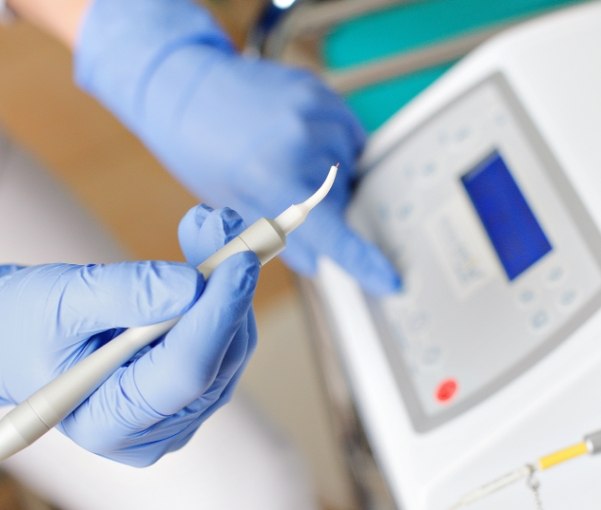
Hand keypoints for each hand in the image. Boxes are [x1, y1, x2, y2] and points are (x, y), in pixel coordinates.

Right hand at [0, 208, 258, 465]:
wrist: (25, 341)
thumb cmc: (29, 325)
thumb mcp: (64, 302)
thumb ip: (125, 294)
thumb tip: (193, 285)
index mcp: (109, 421)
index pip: (186, 373)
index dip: (218, 315)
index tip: (240, 261)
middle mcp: (155, 429)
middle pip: (219, 358)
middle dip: (227, 287)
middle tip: (223, 227)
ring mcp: (179, 411)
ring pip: (232, 345)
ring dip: (228, 282)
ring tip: (209, 230)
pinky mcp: (193, 388)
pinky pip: (226, 339)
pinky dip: (223, 293)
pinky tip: (209, 257)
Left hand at [75, 0, 400, 293]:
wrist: (185, 88)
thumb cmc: (201, 151)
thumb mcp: (232, 205)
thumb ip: (278, 239)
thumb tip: (318, 262)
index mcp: (270, 176)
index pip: (329, 230)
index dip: (362, 260)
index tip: (391, 279)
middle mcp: (298, 140)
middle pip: (342, 195)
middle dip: (325, 205)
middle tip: (287, 189)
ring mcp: (312, 109)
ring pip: (348, 164)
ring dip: (331, 173)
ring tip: (289, 160)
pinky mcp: (319, 90)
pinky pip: (348, 131)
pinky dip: (335, 145)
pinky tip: (303, 142)